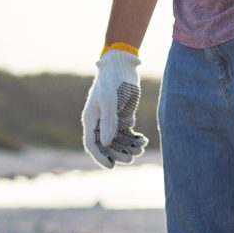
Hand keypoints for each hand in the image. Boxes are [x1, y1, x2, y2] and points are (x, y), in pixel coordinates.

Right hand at [82, 46, 147, 167]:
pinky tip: (143, 141)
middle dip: (118, 154)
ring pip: (118, 141)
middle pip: (106, 146)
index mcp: (91, 119)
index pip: (91, 144)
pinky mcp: (122, 117)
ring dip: (128, 148)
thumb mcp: (110, 101)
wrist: (123, 66)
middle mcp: (99, 122)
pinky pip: (127, 134)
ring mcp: (111, 120)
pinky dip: (134, 140)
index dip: (100, 157)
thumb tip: (105, 143)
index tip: (111, 166)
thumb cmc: (112, 81)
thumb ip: (108, 122)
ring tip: (140, 149)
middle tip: (131, 158)